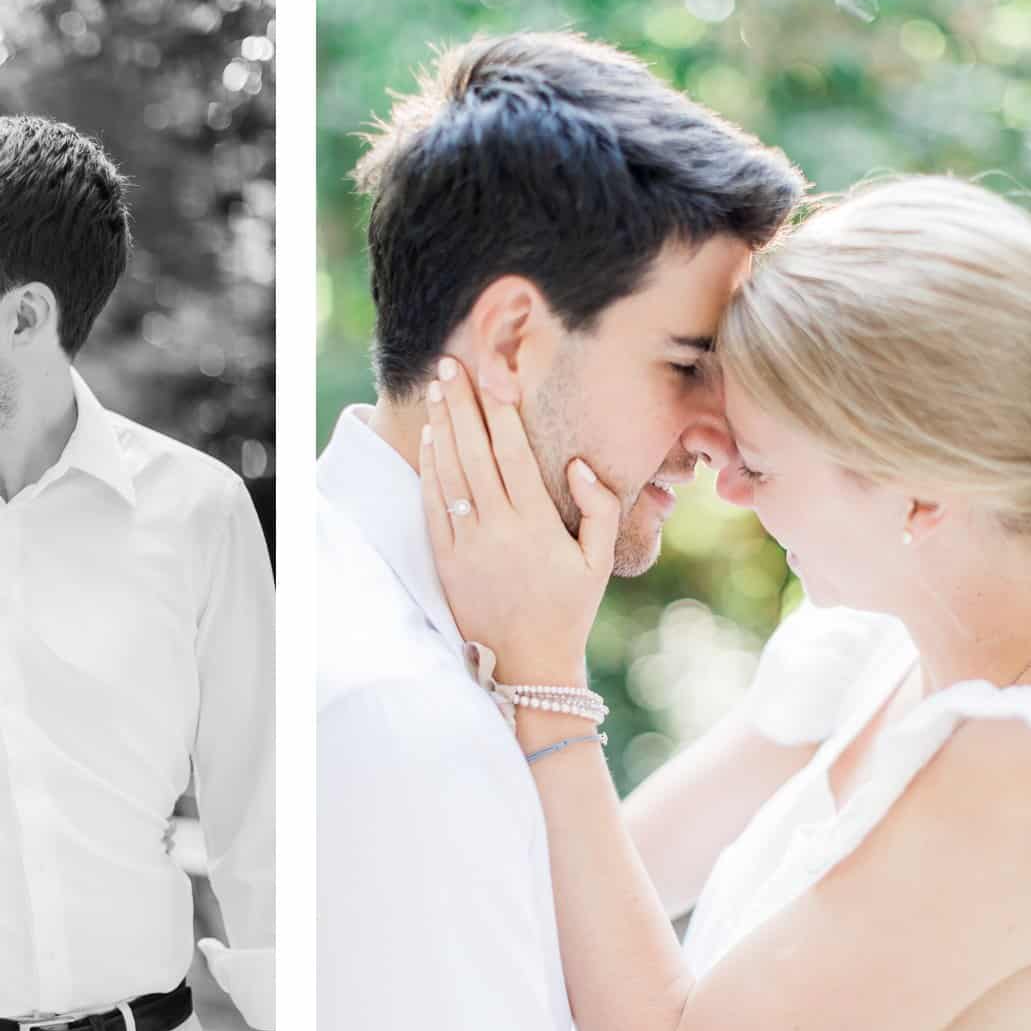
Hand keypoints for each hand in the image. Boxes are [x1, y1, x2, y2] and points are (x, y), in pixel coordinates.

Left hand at [420, 356, 620, 686]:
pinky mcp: (444, 559)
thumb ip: (600, 507)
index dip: (499, 410)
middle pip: (474, 452)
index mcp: (536, 524)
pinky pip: (432, 504)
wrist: (527, 664)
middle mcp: (496, 529)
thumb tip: (578, 463)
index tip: (491, 375)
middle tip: (451, 366)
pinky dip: (429, 468)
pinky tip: (431, 440)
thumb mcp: (601, 559)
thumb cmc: (569, 608)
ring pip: (449, 473)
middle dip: (462, 405)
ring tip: (439, 390)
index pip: (513, 452)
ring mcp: (465, 544)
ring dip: (442, 427)